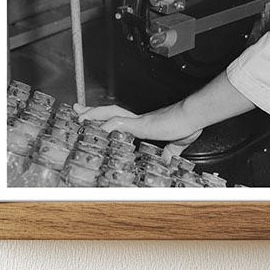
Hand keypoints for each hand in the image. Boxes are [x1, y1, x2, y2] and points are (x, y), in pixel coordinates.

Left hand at [73, 101, 200, 145]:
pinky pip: (120, 122)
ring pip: (110, 114)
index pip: (119, 117)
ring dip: (94, 116)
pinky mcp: (142, 124)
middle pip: (109, 111)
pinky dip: (108, 125)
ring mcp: (138, 121)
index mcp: (144, 123)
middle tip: (77, 110)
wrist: (193, 117)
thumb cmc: (188, 123)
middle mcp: (138, 120)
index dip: (105, 117)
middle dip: (92, 111)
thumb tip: (168, 159)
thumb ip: (170, 150)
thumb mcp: (177, 142)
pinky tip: (99, 128)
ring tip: (80, 118)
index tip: (93, 117)